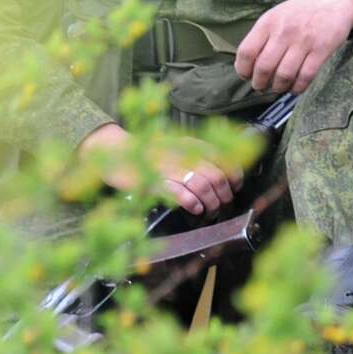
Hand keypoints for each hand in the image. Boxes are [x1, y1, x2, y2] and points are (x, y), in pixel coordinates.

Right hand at [76, 122, 242, 215]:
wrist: (117, 152)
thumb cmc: (149, 153)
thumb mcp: (177, 147)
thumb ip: (197, 155)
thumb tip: (223, 171)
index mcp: (190, 144)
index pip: (223, 158)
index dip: (234, 174)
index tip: (236, 185)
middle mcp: (183, 154)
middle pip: (215, 175)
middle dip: (224, 192)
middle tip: (224, 202)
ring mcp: (168, 168)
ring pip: (201, 185)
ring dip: (211, 201)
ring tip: (211, 209)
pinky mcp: (153, 182)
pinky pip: (179, 192)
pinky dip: (191, 202)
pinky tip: (196, 208)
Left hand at [234, 0, 352, 93]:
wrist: (333, 0)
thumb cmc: (300, 11)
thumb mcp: (276, 15)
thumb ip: (262, 36)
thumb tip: (249, 65)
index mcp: (268, 23)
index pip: (246, 52)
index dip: (242, 69)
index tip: (246, 76)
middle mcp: (284, 32)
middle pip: (264, 67)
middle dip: (259, 83)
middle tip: (261, 87)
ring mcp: (304, 41)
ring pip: (284, 75)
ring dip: (278, 87)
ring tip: (278, 88)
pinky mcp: (321, 50)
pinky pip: (306, 76)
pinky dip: (298, 87)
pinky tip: (295, 88)